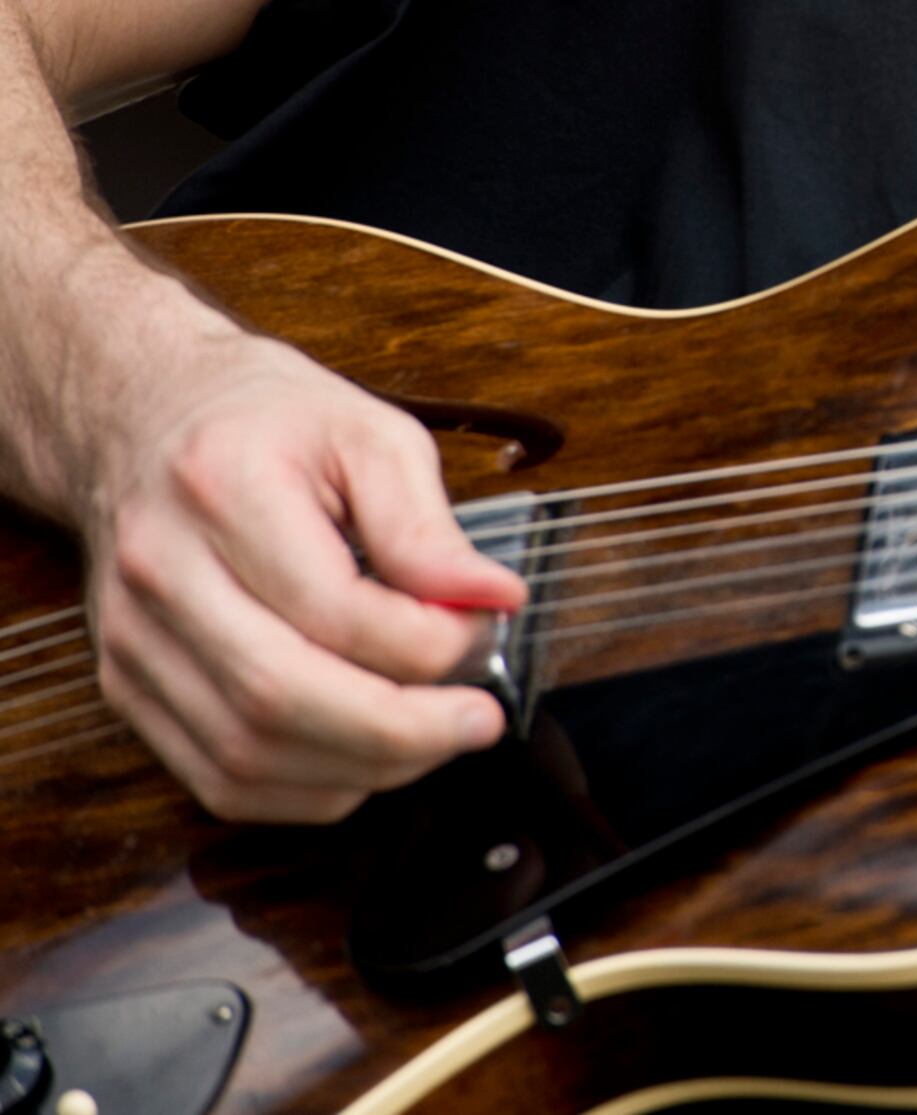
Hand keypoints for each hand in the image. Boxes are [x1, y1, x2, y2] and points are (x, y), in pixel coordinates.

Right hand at [70, 303, 520, 821]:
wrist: (147, 424)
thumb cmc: (268, 425)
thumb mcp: (370, 434)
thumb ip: (427, 526)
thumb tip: (493, 599)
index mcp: (223, 491)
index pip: (333, 609)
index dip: (428, 642)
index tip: (489, 630)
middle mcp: (161, 574)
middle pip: (279, 697)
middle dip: (400, 731)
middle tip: (478, 719)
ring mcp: (132, 642)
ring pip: (244, 756)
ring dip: (360, 768)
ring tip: (434, 737)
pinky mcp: (127, 689)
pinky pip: (216, 778)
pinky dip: (305, 789)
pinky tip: (365, 758)